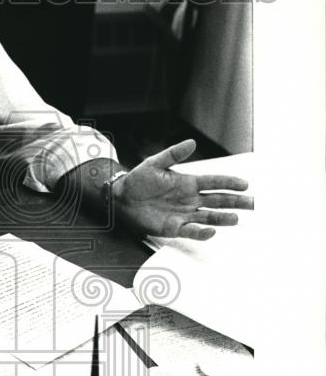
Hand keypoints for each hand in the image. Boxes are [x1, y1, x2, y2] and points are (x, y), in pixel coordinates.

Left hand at [114, 139, 252, 240]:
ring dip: (223, 218)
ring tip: (236, 219)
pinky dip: (202, 232)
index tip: (245, 184)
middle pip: (218, 200)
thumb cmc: (139, 180)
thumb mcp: (155, 163)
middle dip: (236, 202)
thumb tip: (191, 142)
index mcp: (189, 182)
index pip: (214, 182)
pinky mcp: (174, 227)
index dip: (229, 183)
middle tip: (253, 204)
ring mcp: (184, 214)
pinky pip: (191, 231)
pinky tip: (211, 231)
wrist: (122, 198)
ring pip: (209, 217)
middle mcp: (190, 199)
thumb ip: (173, 154)